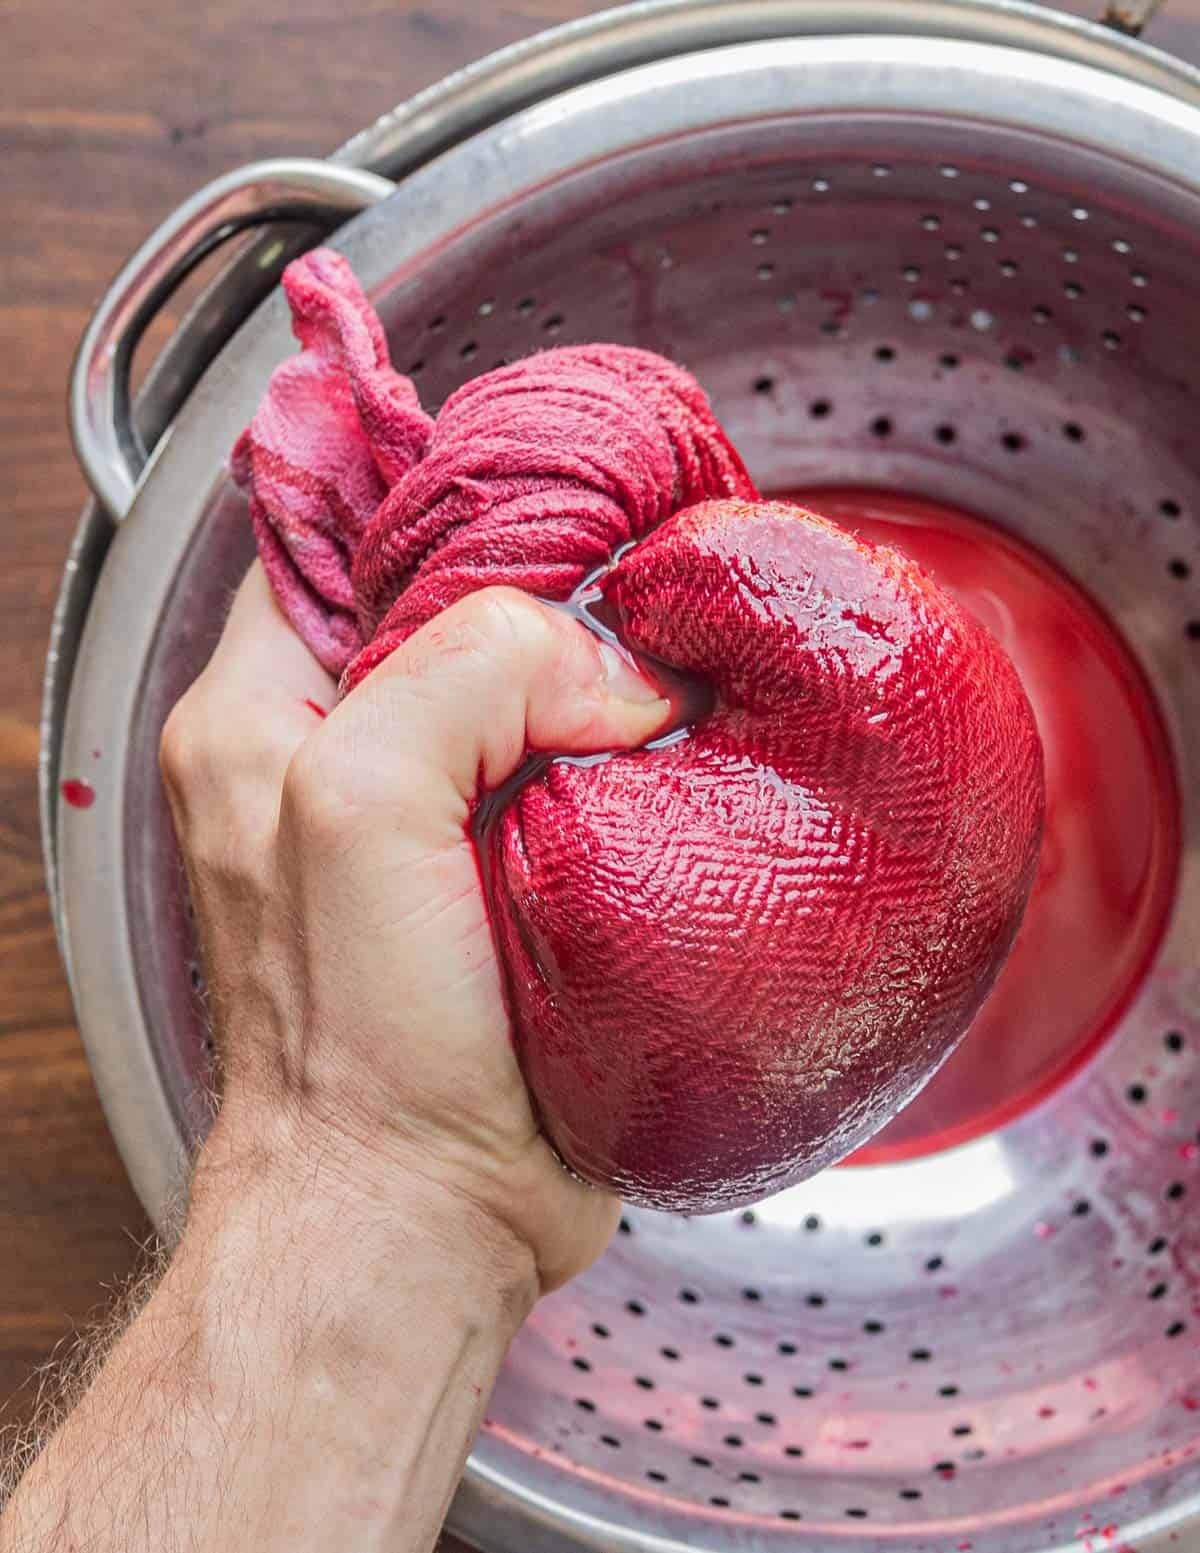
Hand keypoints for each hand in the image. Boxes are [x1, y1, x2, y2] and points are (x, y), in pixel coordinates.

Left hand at [160, 562, 668, 1295]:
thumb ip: (465, 674)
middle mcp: (338, 762)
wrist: (420, 1213)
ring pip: (528, 697)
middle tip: (631, 589)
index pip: (341, 542)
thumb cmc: (358, 1048)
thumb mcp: (360, 808)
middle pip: (453, 613)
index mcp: (262, 720)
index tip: (547, 495)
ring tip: (667, 676)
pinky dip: (630, 766)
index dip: (443, 505)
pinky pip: (577, 782)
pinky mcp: (507, 881)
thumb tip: (608, 664)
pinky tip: (675, 763)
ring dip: (600, 688)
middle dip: (546, 597)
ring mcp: (430, 824)